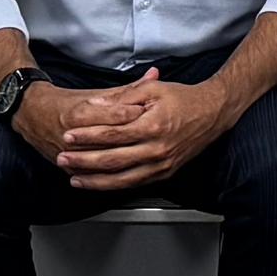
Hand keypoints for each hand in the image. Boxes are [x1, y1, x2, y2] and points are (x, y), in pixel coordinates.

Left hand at [48, 67, 230, 191]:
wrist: (214, 113)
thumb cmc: (183, 98)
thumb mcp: (153, 90)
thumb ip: (122, 97)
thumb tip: (94, 105)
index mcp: (153, 126)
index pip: (112, 134)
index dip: (87, 136)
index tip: (68, 136)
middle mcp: (157, 149)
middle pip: (112, 159)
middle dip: (83, 161)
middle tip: (62, 158)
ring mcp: (162, 164)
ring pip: (121, 178)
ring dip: (95, 180)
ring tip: (73, 177)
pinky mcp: (165, 173)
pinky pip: (134, 183)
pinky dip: (113, 185)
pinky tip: (98, 184)